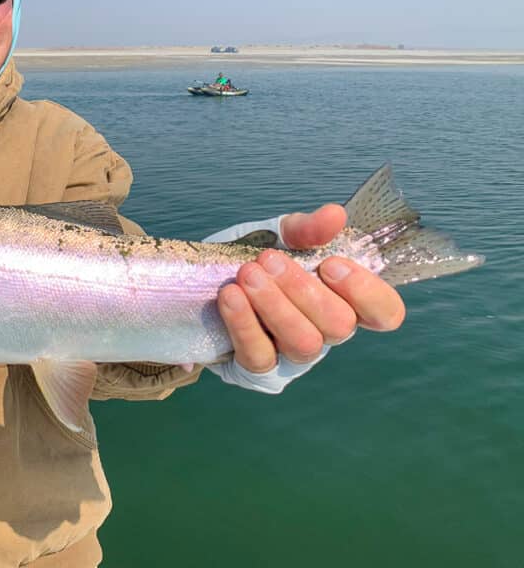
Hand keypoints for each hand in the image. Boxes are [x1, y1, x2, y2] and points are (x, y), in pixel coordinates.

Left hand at [217, 204, 405, 372]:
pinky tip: (230, 296)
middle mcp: (324, 332)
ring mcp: (292, 356)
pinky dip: (245, 322)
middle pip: (339, 325)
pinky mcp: (257, 369)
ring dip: (275, 305)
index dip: (366, 292)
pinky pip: (259, 355)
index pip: (384, 312)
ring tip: (247, 274)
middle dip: (303, 289)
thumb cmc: (254, 260)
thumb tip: (335, 215)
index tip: (331, 264)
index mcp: (342, 300)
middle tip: (268, 259)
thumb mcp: (278, 237)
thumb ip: (307, 229)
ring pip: (303, 343)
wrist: (200, 283)